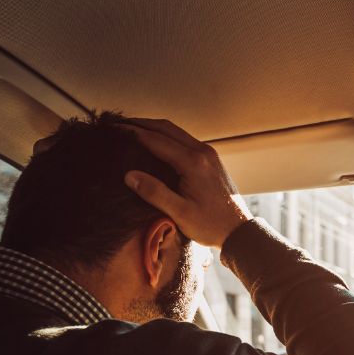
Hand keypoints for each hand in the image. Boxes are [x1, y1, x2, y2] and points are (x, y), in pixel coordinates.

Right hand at [121, 118, 251, 247]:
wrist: (239, 231)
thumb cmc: (211, 225)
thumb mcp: (179, 213)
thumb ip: (154, 192)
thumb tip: (129, 175)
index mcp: (193, 162)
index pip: (156, 140)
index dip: (132, 132)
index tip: (114, 128)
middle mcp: (202, 152)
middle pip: (166, 128)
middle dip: (141, 124)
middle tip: (119, 124)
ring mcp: (209, 153)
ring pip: (176, 132)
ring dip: (154, 128)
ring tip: (133, 129)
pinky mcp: (211, 159)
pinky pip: (185, 140)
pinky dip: (166, 137)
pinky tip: (156, 143)